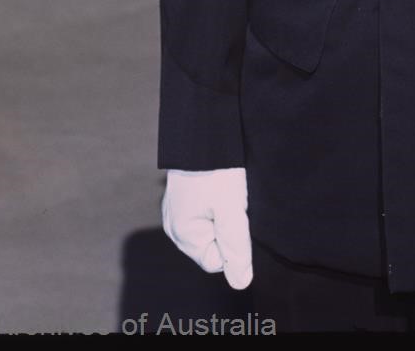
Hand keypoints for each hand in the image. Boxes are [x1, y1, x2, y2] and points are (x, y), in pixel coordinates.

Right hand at [162, 167, 252, 289]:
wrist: (202, 131)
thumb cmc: (215, 170)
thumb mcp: (231, 209)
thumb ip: (236, 247)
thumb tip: (241, 282)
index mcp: (182, 234)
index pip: (216, 260)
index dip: (232, 242)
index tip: (235, 215)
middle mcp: (173, 226)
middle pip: (212, 244)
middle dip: (226, 227)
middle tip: (231, 199)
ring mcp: (175, 210)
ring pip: (209, 226)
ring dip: (222, 212)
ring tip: (225, 189)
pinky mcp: (182, 196)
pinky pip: (203, 211)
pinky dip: (214, 201)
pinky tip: (218, 184)